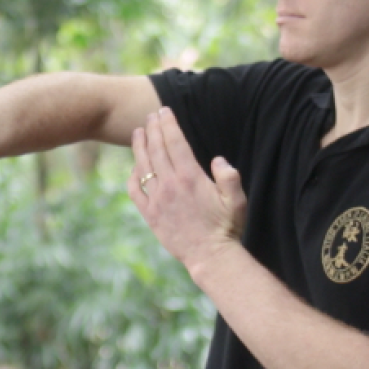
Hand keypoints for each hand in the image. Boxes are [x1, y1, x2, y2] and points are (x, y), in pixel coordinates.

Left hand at [128, 107, 247, 271]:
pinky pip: (135, 191)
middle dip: (153, 129)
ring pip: (143, 166)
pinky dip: (132, 176)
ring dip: (139, 146)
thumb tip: (217, 159)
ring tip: (138, 132)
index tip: (164, 111)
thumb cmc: (227, 227)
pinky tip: (134, 168)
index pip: (175, 142)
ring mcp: (157, 200)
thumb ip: (229, 175)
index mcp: (191, 177)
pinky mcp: (150, 215)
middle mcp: (170, 185)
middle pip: (156, 149)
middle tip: (150, 116)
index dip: (168, 124)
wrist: (210, 257)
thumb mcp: (236, 199)